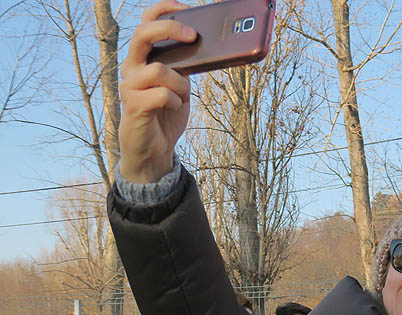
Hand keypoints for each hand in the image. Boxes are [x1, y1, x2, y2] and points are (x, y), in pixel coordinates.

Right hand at [119, 0, 195, 182]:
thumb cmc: (166, 113)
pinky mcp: (133, 106)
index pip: (145, 23)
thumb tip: (209, 50)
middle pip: (142, 34)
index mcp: (142, 59)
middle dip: (170, 30)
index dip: (164, 10)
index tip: (186, 8)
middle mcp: (131, 68)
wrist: (153, 150)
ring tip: (181, 95)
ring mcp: (130, 86)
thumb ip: (185, 67)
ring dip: (179, 83)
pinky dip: (175, 101)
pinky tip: (173, 107)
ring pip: (158, 69)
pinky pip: (162, 95)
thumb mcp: (181, 85)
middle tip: (193, 36)